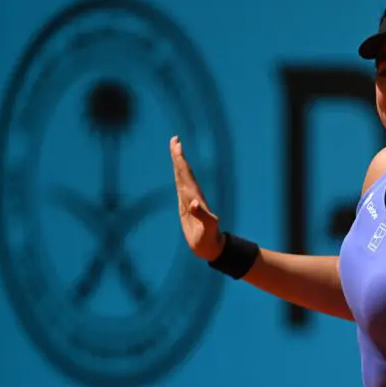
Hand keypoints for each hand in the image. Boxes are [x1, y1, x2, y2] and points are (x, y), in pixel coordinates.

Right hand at [171, 136, 222, 261]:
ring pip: (182, 177)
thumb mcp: (207, 228)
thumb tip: (194, 204)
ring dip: (178, 163)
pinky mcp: (186, 206)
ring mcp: (189, 200)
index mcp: (196, 197)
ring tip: (175, 148)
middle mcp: (193, 196)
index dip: (181, 160)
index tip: (177, 145)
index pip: (186, 175)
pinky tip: (176, 172)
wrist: (211, 247)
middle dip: (178, 156)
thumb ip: (202, 216)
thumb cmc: (209, 239)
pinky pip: (180, 187)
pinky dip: (177, 177)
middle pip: (184, 172)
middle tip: (175, 139)